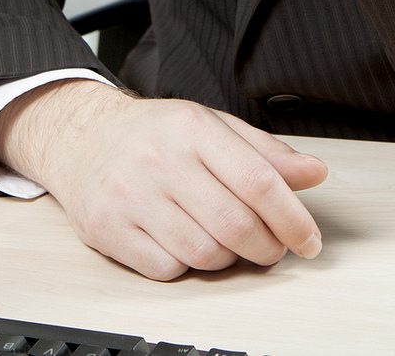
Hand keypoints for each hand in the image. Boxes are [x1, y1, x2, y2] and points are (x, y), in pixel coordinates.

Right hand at [0, 79, 327, 280]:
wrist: (81, 137)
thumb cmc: (153, 134)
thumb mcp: (211, 126)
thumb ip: (264, 152)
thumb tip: (313, 173)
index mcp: (192, 129)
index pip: (258, 181)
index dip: (292, 218)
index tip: (309, 239)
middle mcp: (159, 160)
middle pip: (235, 225)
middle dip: (266, 247)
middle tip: (273, 248)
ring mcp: (130, 197)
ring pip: (203, 253)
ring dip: (227, 258)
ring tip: (225, 242)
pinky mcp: (108, 229)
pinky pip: (167, 269)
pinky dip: (186, 265)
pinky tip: (184, 243)